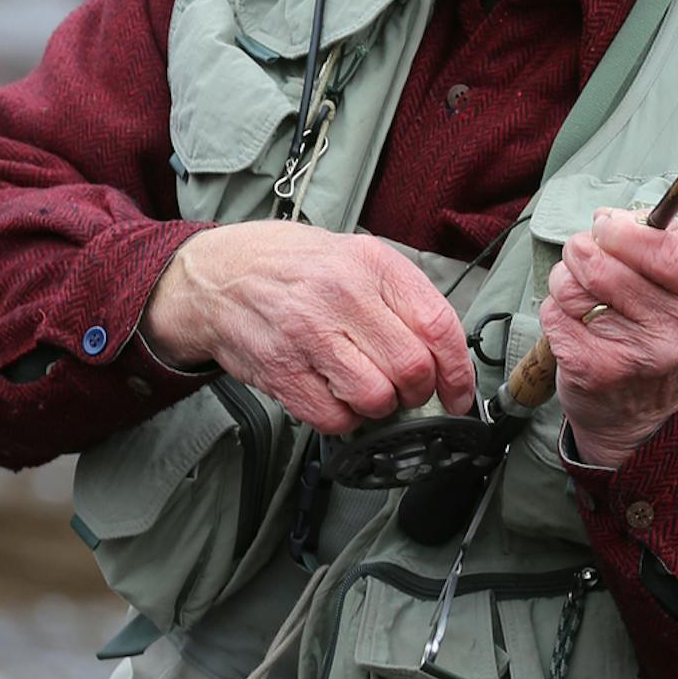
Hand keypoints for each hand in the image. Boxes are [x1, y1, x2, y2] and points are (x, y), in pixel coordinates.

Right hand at [143, 223, 475, 436]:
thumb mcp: (356, 259)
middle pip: (411, 369)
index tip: (458, 394)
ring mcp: (308, 333)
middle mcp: (341, 294)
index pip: (438, 326)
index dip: (457, 372)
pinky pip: (334, 418)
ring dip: (378, 407)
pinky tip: (334, 397)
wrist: (219, 276)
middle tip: (405, 391)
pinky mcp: (281, 370)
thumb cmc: (295, 270)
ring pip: (376, 398)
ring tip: (364, 390)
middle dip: (417, 393)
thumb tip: (445, 358)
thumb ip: (402, 301)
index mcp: (372, 264)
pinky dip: (343, 419)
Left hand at [540, 206, 677, 468]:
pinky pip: (554, 313)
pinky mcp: (594, 371)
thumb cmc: (658, 331)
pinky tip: (577, 326)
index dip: (623, 231)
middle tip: (586, 256)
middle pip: (604, 263)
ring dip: (566, 280)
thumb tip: (611, 218)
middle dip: (583, 249)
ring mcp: (638, 356)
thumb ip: (658, 239)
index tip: (607, 225)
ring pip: (572, 285)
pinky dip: (556, 312)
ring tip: (583, 295)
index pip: (664, 250)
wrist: (643, 414)